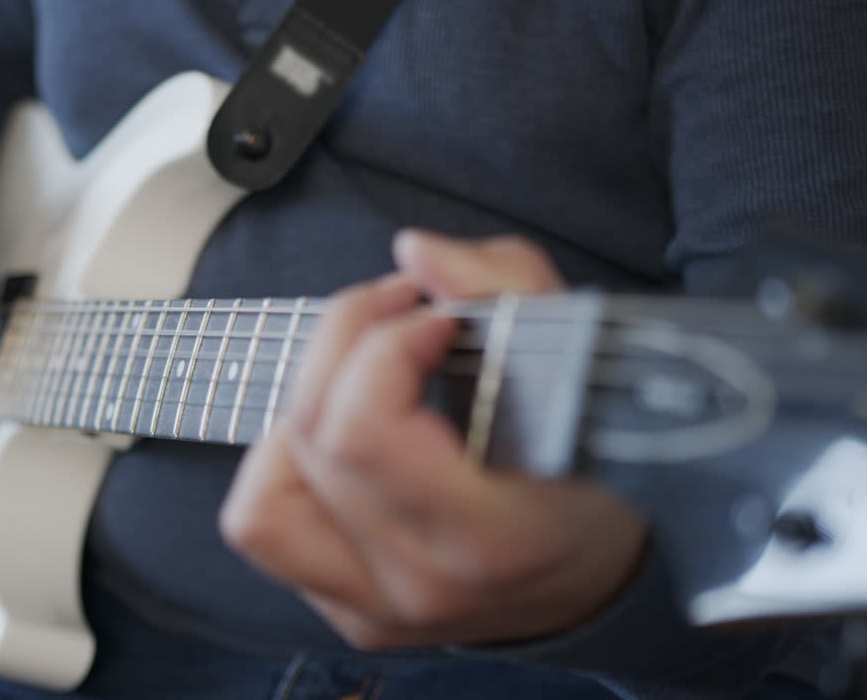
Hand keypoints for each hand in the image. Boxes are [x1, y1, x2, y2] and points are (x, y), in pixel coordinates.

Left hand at [221, 230, 647, 649]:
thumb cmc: (597, 463)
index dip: (382, 347)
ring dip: (298, 414)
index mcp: (492, 537)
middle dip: (342, 343)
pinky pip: (267, 528)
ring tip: (360, 380)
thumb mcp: (581, 363)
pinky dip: (284, 468)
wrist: (604, 578)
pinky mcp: (352, 615)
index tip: (434, 319)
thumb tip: (413, 252)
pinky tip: (339, 437)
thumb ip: (505, 287)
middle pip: (313, 441)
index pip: (364, 432)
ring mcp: (378, 610)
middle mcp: (423, 586)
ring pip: (263, 500)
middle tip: (395, 314)